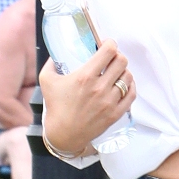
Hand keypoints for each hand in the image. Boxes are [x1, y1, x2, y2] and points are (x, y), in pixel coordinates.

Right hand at [40, 39, 134, 154]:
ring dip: (123, 71)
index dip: (110, 44)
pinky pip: (132, 94)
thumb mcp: (47, 80)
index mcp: (85, 76)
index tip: (107, 45)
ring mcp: (110, 101)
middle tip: (111, 58)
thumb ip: (51, 62)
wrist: (63, 134)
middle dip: (117, 56)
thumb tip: (57, 52)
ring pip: (128, 77)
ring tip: (116, 72)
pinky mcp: (116, 113)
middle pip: (122, 61)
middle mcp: (100, 88)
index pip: (109, 52)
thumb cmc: (55, 106)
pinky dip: (130, 86)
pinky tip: (124, 84)